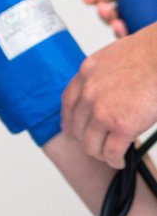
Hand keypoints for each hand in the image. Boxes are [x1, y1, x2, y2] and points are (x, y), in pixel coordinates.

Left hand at [61, 26, 156, 166]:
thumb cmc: (147, 55)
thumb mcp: (112, 57)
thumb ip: (101, 74)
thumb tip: (104, 88)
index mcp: (86, 73)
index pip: (68, 102)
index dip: (68, 120)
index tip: (70, 129)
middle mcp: (88, 92)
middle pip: (77, 127)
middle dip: (86, 140)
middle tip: (97, 146)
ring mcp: (102, 110)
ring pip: (91, 144)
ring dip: (100, 153)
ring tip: (109, 156)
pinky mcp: (121, 126)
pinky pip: (110, 152)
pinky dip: (114, 160)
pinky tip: (119, 161)